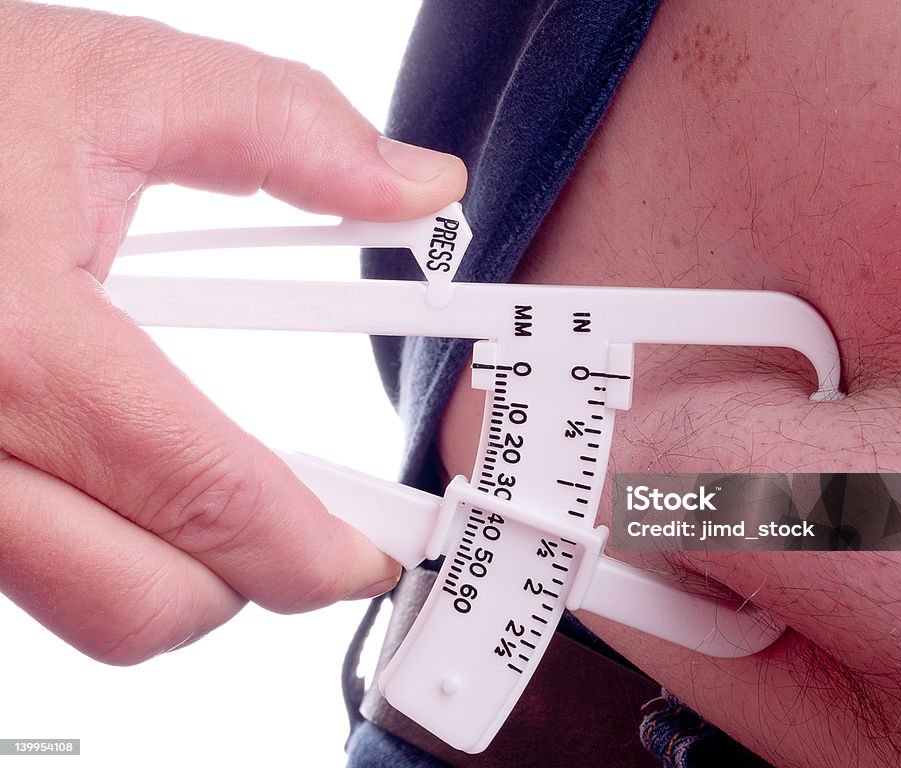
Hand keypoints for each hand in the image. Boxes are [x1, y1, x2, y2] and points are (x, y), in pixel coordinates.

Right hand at [0, 1, 465, 663]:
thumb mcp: (104, 82)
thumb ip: (284, 128)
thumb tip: (413, 183)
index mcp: (12, 343)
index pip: (209, 502)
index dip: (316, 549)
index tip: (367, 553)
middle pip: (144, 602)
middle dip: (248, 578)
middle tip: (296, 521)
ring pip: (73, 606)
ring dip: (166, 565)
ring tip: (191, 470)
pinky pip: (15, 568)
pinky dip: (85, 539)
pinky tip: (97, 455)